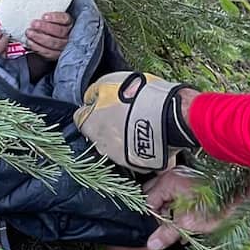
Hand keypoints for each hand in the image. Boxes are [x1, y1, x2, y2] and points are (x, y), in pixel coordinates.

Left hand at [25, 12, 71, 60]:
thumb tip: (34, 10)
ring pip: (54, 43)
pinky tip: (30, 42)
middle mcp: (68, 35)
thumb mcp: (52, 18)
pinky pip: (48, 53)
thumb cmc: (50, 25)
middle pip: (60, 32)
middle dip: (45, 28)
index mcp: (69, 23)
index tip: (44, 16)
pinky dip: (37, 47)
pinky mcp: (56, 55)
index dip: (55, 18)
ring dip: (39, 38)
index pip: (65, 19)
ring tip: (29, 33)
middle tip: (34, 24)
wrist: (52, 38)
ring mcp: (63, 46)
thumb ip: (46, 16)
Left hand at [73, 71, 196, 171]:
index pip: (80, 117)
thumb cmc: (137, 97)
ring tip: (139, 123)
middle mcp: (100, 146)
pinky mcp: (138, 166)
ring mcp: (119, 158)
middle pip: (98, 134)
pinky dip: (140, 147)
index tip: (102, 103)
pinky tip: (150, 135)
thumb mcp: (108, 82)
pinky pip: (136, 155)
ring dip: (123, 137)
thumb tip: (90, 97)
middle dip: (106, 125)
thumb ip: (94, 92)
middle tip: (123, 112)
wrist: (168, 118)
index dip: (91, 108)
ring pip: (116, 146)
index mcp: (89, 125)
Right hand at [144, 168, 249, 249]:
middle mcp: (174, 176)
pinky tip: (187, 223)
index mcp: (169, 181)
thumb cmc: (220, 205)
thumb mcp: (189, 223)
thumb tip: (152, 243)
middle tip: (163, 229)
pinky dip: (179, 209)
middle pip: (154, 196)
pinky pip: (178, 195)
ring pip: (167, 197)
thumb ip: (167, 233)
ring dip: (169, 214)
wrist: (244, 197)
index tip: (154, 231)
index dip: (150, 218)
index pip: (148, 200)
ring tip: (177, 230)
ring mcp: (184, 177)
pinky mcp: (194, 182)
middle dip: (158, 215)